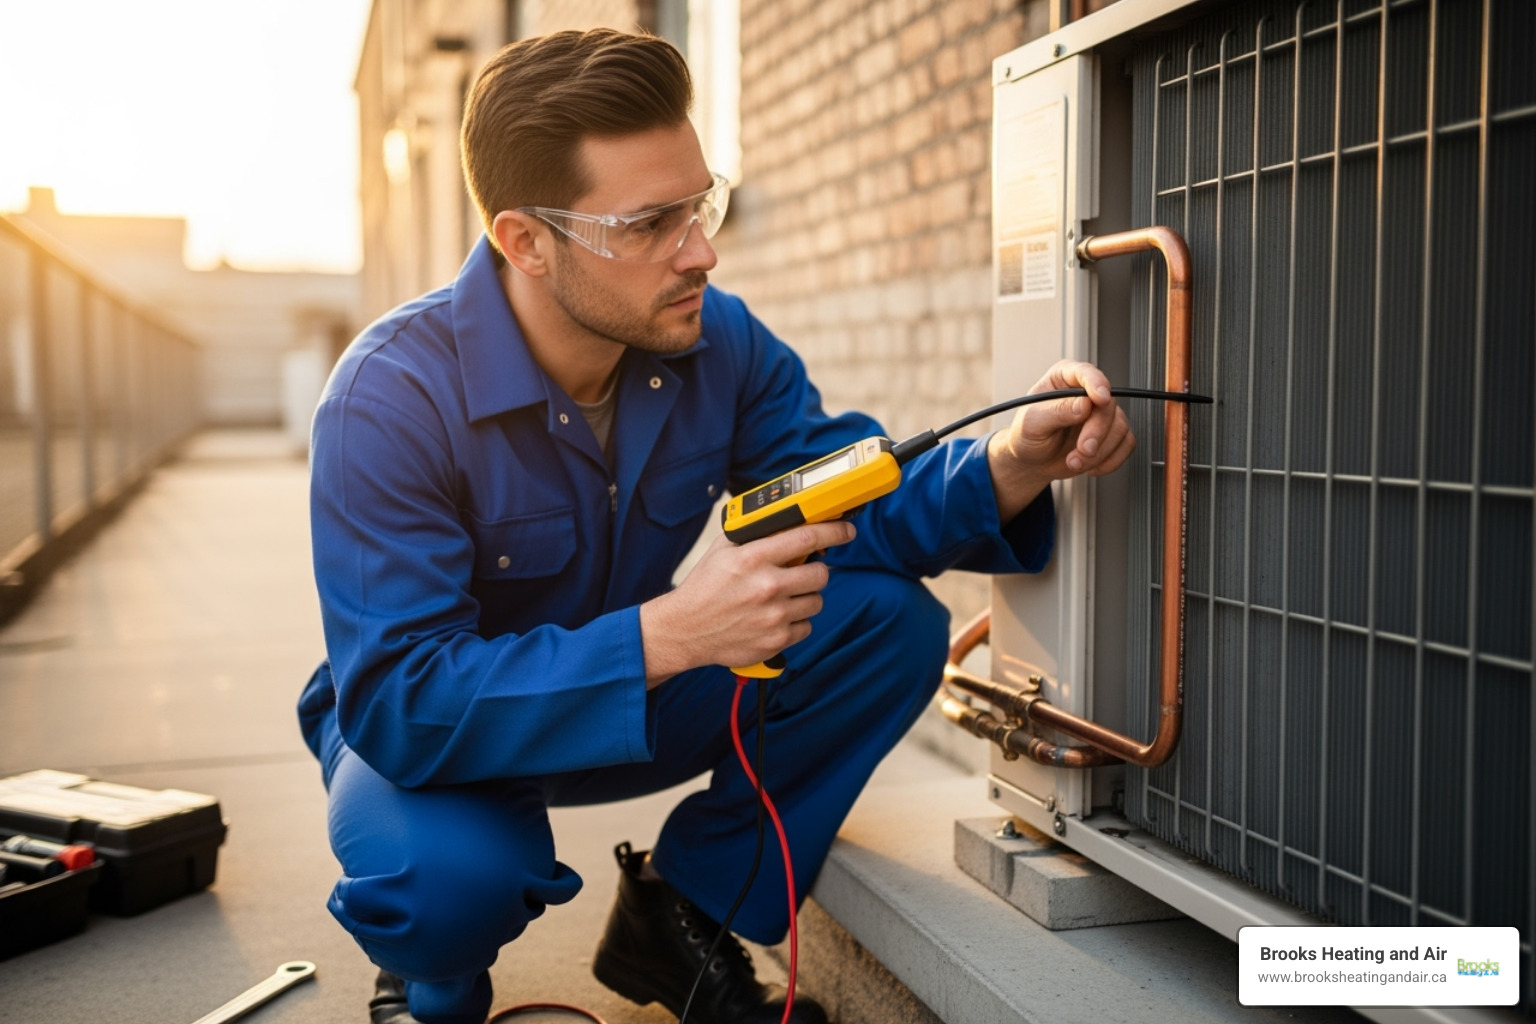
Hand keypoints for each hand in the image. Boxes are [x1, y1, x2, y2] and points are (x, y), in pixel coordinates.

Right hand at [639, 520, 856, 685]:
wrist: (685, 629)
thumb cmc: (704, 587)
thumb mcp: (723, 550)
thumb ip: (755, 534)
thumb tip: (786, 520)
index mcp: (754, 557)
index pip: (808, 537)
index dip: (834, 532)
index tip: (846, 531)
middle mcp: (767, 586)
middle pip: (820, 573)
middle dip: (814, 571)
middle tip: (801, 573)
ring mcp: (773, 616)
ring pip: (816, 601)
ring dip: (805, 598)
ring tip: (782, 598)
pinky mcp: (776, 640)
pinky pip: (806, 627)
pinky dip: (796, 622)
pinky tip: (775, 617)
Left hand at [986, 359, 1135, 522]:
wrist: (1032, 462)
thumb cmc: (1027, 436)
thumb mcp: (1032, 423)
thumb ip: (1057, 411)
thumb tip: (1084, 404)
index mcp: (1064, 379)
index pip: (1085, 373)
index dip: (1096, 384)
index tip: (1100, 399)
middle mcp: (1086, 393)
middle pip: (1107, 405)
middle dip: (1096, 432)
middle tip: (1083, 450)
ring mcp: (1101, 413)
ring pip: (1119, 427)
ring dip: (1099, 452)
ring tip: (1074, 461)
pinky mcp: (1111, 434)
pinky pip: (1126, 444)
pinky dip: (1110, 460)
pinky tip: (1091, 466)